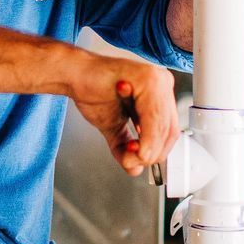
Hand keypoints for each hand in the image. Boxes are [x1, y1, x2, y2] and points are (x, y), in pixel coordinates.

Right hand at [68, 53, 177, 176]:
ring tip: (129, 153)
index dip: (156, 152)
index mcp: (160, 94)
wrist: (74, 74)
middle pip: (170, 131)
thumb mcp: (114, 127)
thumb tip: (135, 169)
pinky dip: (146, 138)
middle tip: (132, 159)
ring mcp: (157, 79)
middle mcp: (163, 83)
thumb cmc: (92, 91)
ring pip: (163, 127)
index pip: (169, 131)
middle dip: (152, 153)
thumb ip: (125, 148)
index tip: (139, 160)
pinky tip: (133, 144)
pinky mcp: (147, 78)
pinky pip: (154, 117)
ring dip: (147, 149)